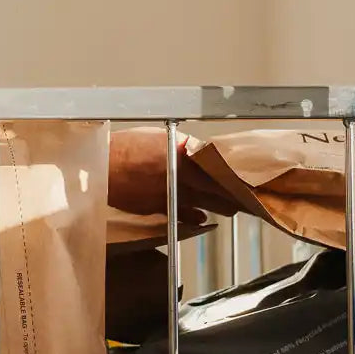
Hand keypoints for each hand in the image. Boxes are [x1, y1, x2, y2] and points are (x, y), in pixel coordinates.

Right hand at [108, 127, 238, 220]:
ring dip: (223, 204)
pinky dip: (196, 216)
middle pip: (222, 188)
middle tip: (250, 195)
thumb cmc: (125, 148)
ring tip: (234, 205)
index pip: (223, 167)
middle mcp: (185, 176)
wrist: (103, 168)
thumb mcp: (160, 137)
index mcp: (186, 155)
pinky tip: (202, 217)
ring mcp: (175, 194)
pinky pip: (187, 215)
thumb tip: (200, 149)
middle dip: (237, 192)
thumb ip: (185, 145)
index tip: (251, 177)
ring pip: (210, 203)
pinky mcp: (163, 207)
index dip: (238, 174)